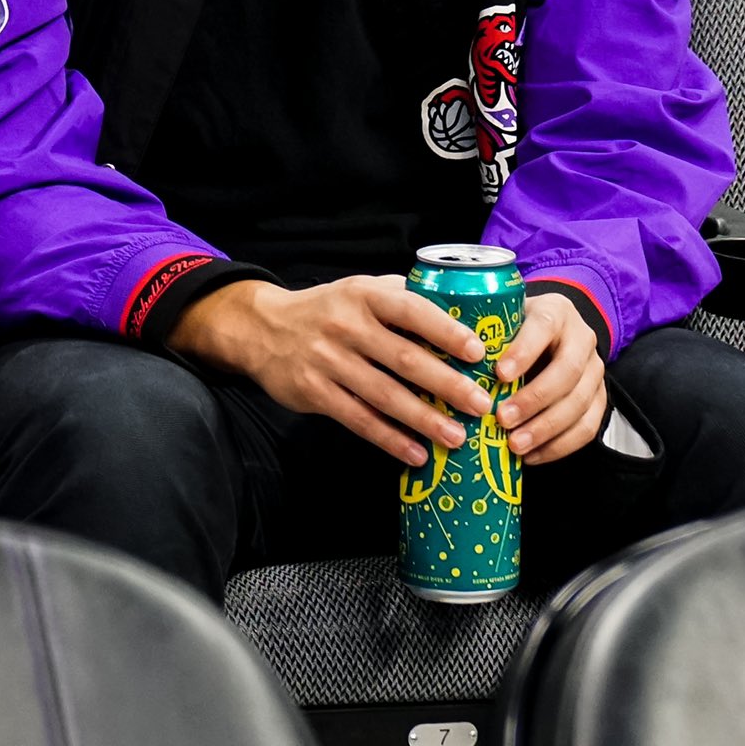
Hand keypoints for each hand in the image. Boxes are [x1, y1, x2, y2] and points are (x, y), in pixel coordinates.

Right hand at [169, 276, 492, 467]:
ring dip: (424, 419)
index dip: (445, 330)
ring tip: (458, 438)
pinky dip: (389, 438)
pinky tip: (416, 454)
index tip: (478, 352)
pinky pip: (358, 419)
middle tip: (482, 405)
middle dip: (447, 384)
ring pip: (384, 395)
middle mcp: (344, 325)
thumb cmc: (327, 309)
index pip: (409, 309)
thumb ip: (400, 298)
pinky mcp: (314, 391)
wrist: (262, 328)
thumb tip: (461, 311)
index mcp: (362, 295)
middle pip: (403, 358)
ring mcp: (327, 360)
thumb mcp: (358, 291)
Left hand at [494, 293, 604, 464]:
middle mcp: (582, 338)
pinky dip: (560, 446)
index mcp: (555, 311)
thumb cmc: (516, 326)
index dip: (523, 352)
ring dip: (546, 428)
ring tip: (515, 444)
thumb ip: (485, 331)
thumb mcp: (503, 317)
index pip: (543, 327)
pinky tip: (532, 455)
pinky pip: (588, 427)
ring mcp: (596, 370)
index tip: (499, 375)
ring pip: (580, 403)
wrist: (554, 330)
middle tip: (502, 419)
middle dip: (534, 399)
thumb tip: (442, 355)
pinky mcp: (601, 398)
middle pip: (566, 371)